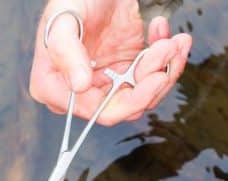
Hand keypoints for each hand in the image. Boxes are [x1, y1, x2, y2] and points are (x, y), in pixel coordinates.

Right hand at [31, 0, 191, 124]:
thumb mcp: (63, 21)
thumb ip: (66, 53)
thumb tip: (79, 86)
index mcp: (56, 88)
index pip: (99, 112)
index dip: (132, 101)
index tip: (157, 77)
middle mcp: (83, 91)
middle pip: (129, 105)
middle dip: (154, 78)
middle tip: (167, 48)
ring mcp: (108, 81)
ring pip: (147, 93)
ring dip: (165, 66)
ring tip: (171, 40)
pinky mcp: (128, 69)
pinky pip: (154, 76)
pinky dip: (167, 56)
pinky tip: (163, 31)